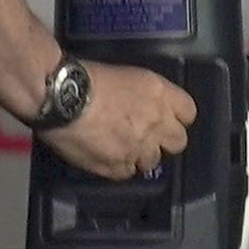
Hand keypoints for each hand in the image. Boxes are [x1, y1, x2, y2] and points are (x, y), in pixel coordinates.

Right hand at [40, 62, 198, 181]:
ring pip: (152, 161)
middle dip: (163, 140)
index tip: (165, 118)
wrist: (60, 96)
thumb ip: (143, 96)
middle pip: (178, 142)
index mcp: (159, 94)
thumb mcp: (125, 76)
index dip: (176, 117)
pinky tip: (103, 155)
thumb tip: (142, 108)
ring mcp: (138, 148)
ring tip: (118, 146)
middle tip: (145, 136)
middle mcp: (156, 122)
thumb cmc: (83, 77)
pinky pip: (127, 173)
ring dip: (139, 155)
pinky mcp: (118, 167)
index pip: (188, 112)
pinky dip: (118, 166)